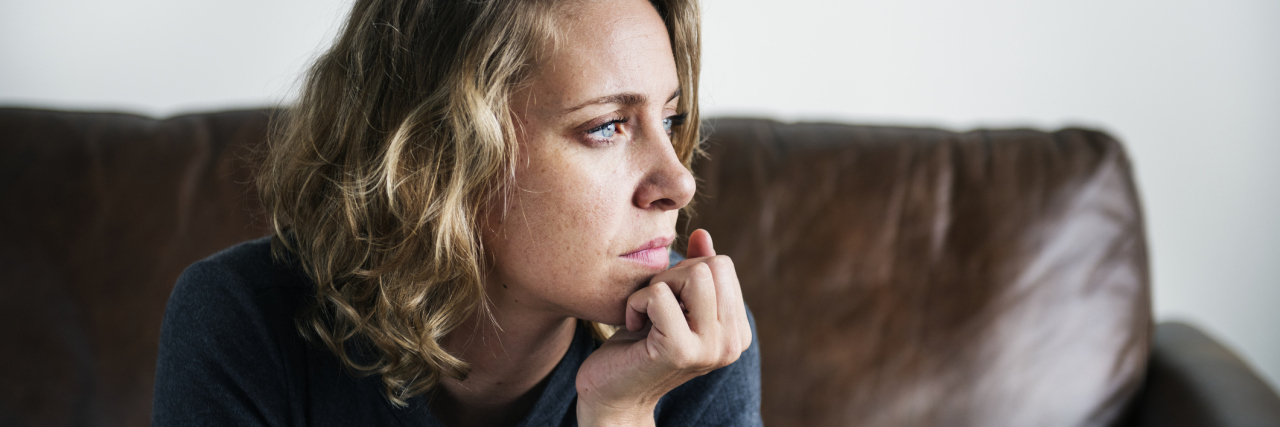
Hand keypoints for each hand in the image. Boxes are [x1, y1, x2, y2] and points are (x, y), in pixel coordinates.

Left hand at [575, 229, 752, 425]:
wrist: (612, 394)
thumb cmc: (638, 345)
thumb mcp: (672, 303)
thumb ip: (694, 271)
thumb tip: (703, 234)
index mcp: (737, 331)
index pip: (723, 265)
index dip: (685, 272)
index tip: (668, 303)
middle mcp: (732, 343)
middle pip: (713, 265)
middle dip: (673, 274)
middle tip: (654, 306)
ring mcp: (710, 349)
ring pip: (694, 274)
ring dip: (658, 286)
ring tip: (647, 314)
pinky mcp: (681, 351)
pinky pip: (659, 295)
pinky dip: (636, 302)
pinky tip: (633, 326)